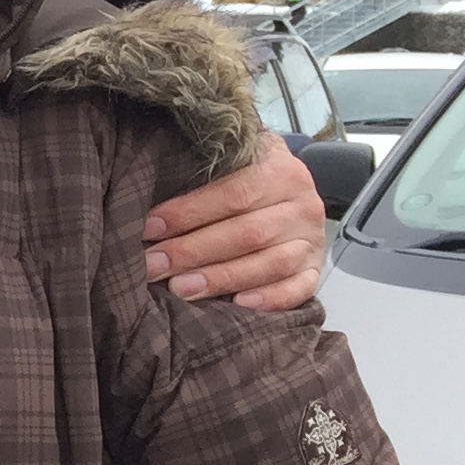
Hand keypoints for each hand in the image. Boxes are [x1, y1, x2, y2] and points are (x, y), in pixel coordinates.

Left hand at [143, 130, 325, 308]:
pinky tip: (239, 305)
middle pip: (247, 233)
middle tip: (154, 267)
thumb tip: (148, 201)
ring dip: (222, 278)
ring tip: (181, 289)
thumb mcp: (229, 160)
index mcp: (280, 170)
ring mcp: (311, 240)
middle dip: (194, 252)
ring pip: (270, 263)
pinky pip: (299, 289)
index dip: (188, 213)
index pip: (233, 194)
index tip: (148, 229)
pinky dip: (270, 299)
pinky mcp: (315, 270)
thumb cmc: (244, 175)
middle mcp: (302, 205)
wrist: (289, 182)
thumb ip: (200, 171)